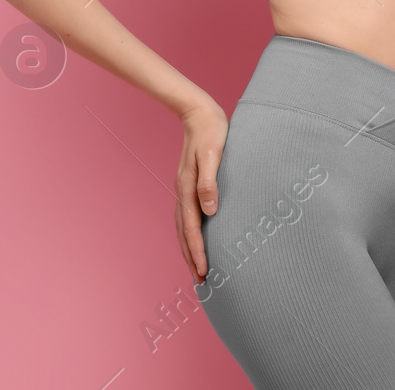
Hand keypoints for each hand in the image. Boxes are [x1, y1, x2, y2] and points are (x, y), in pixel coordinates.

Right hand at [174, 99, 227, 283]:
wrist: (200, 113)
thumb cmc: (211, 132)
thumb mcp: (213, 155)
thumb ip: (209, 182)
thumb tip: (210, 210)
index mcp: (187, 188)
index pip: (192, 228)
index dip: (198, 252)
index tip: (204, 272)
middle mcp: (182, 192)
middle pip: (183, 233)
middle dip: (191, 258)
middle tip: (201, 281)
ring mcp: (183, 188)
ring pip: (182, 227)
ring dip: (188, 248)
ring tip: (197, 268)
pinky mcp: (188, 184)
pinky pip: (186, 216)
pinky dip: (188, 232)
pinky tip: (196, 237)